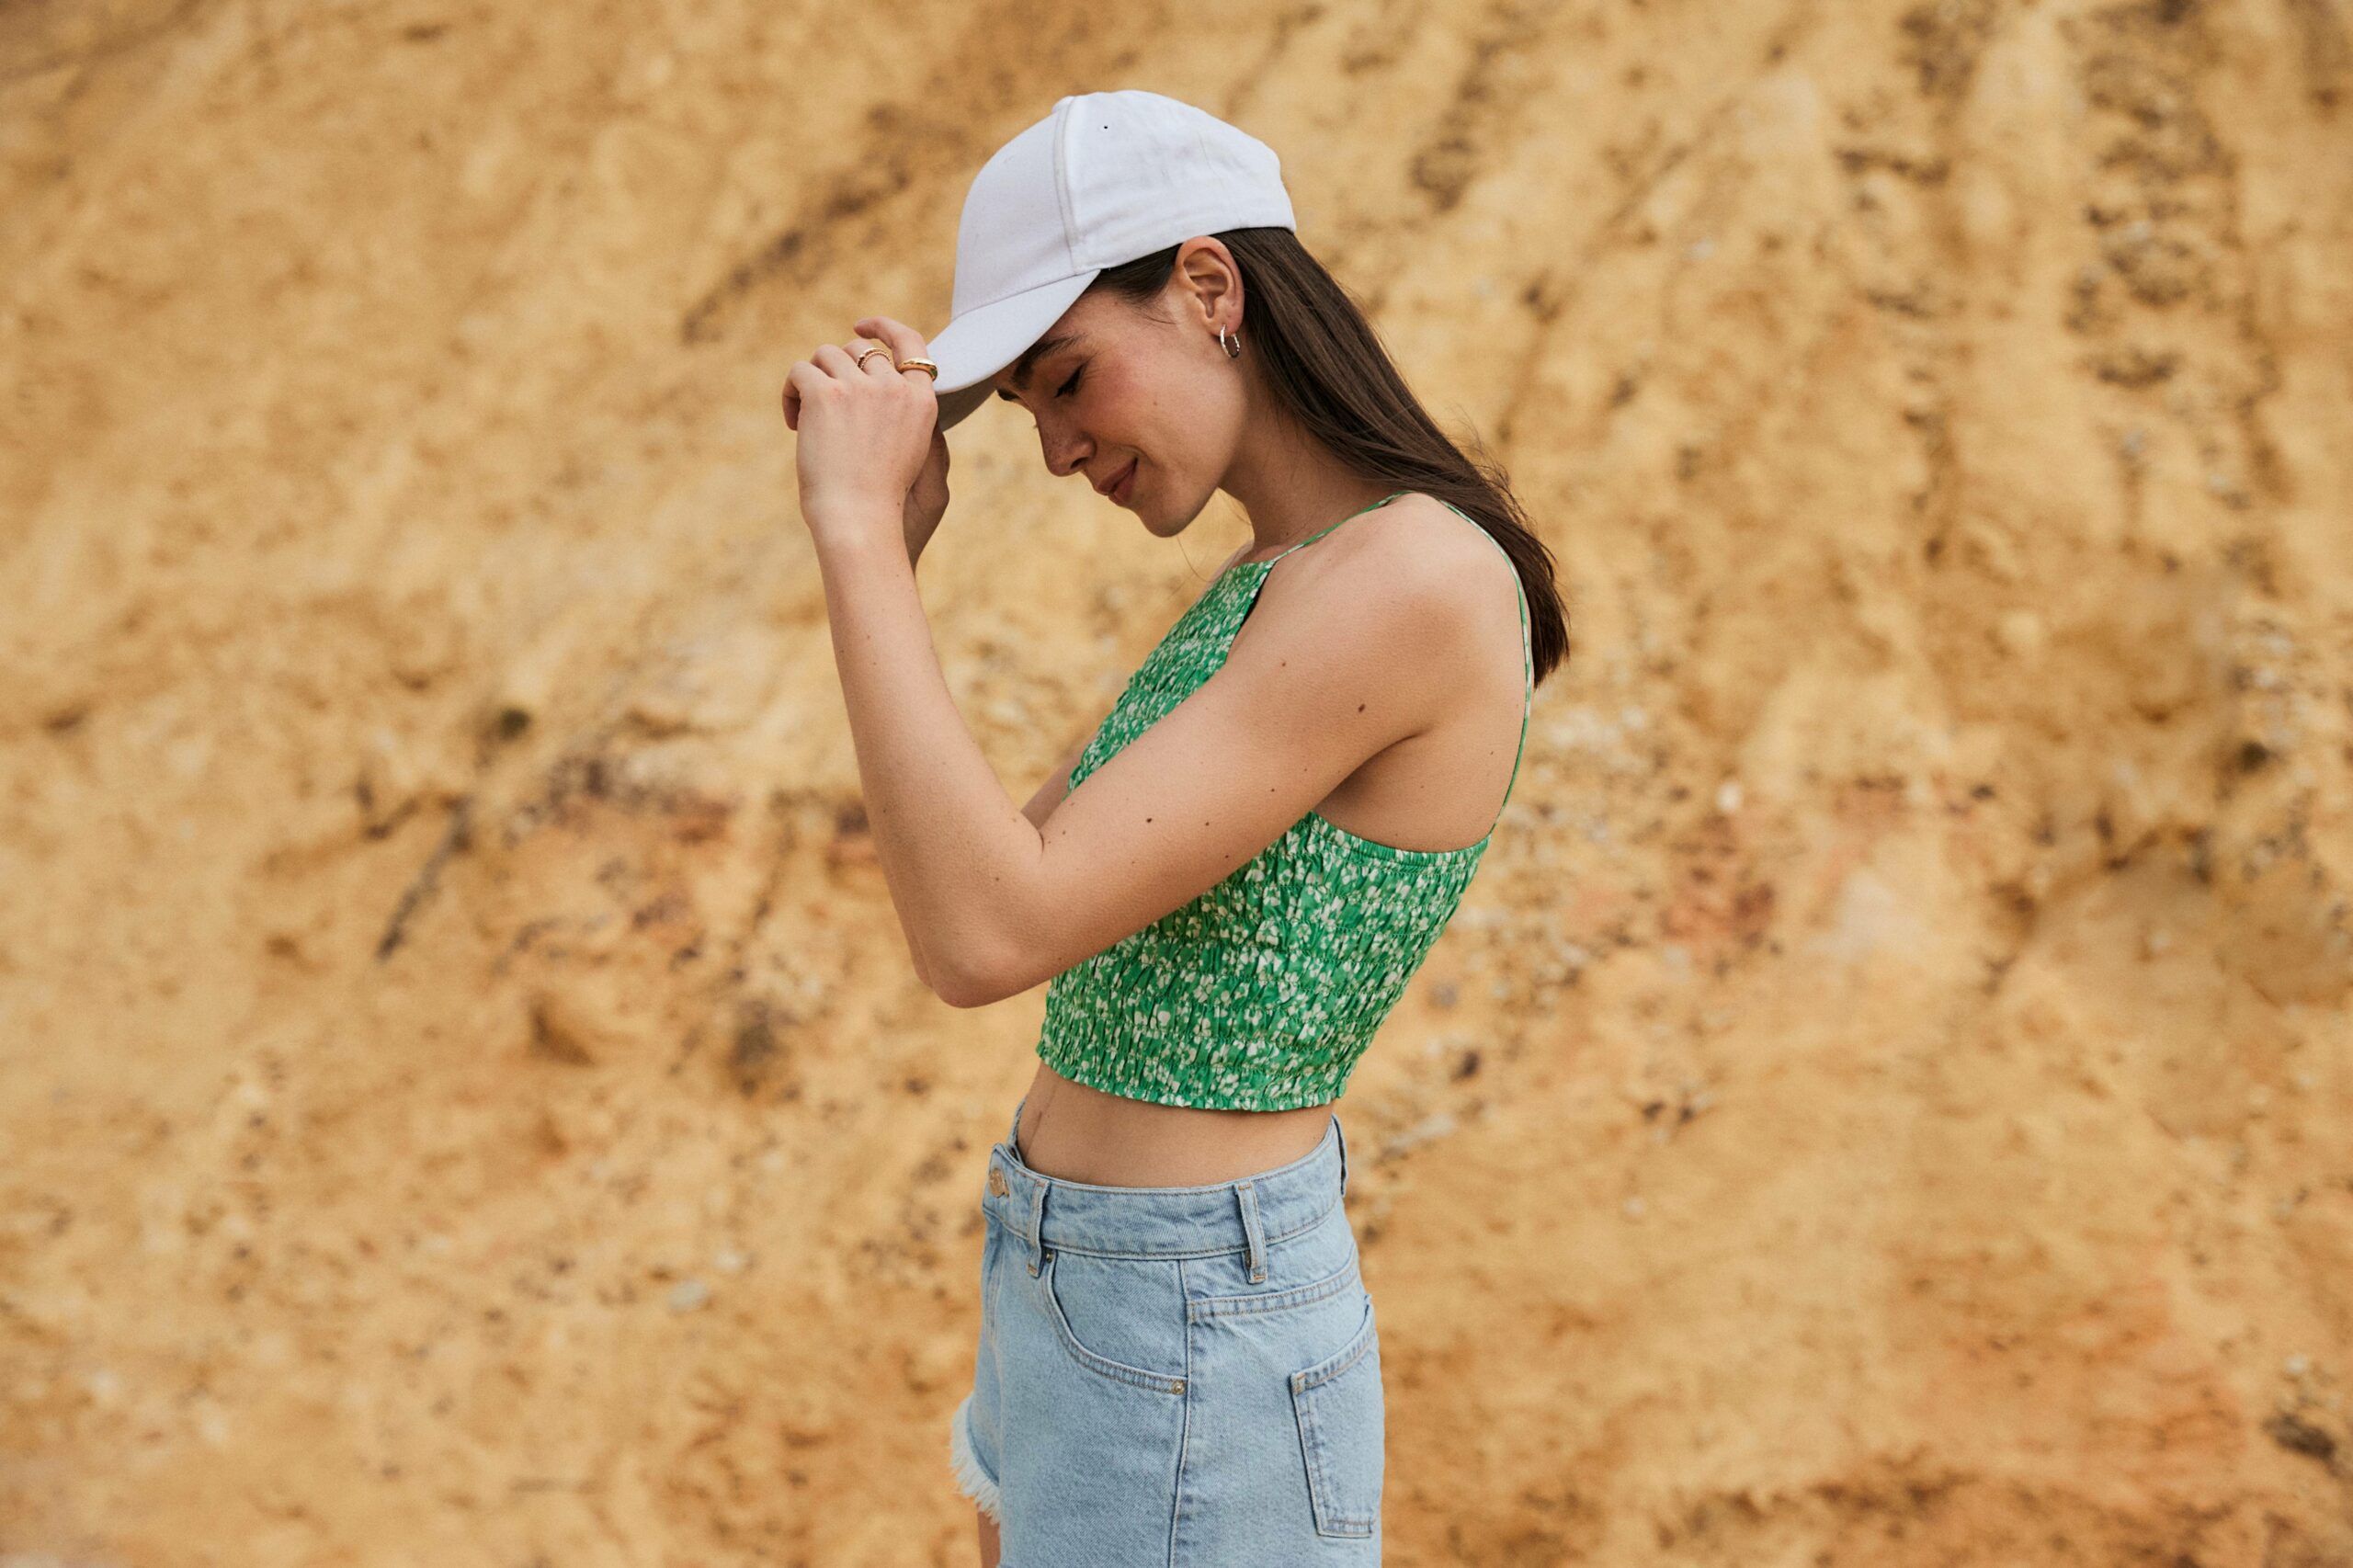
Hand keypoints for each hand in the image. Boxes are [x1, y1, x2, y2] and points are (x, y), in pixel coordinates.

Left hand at [781, 315, 945, 550]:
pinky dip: (790, 394)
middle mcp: (894, 387)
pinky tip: (794, 424)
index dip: (885, 327)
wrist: (859, 519)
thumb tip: (875, 374)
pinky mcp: (826, 394)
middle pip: (858, 348)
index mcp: (921, 401)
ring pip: (825, 355)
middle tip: (822, 400)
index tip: (862, 325)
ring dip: (811, 380)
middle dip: (836, 368)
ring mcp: (861, 388)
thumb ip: (901, 410)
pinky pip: (799, 372)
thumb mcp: (910, 449)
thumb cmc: (881, 497)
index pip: (910, 343)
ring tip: (805, 417)